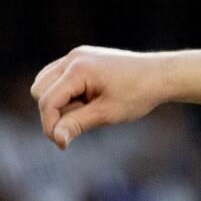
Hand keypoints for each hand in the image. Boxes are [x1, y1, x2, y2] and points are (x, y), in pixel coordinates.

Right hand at [31, 46, 170, 148]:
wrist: (160, 75)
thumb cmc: (138, 94)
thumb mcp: (107, 114)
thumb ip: (77, 124)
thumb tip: (56, 139)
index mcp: (78, 69)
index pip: (47, 100)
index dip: (50, 125)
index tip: (62, 145)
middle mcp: (72, 57)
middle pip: (40, 90)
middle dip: (53, 112)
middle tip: (81, 122)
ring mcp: (76, 55)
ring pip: (45, 82)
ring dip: (57, 102)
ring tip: (86, 110)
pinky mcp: (81, 58)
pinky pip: (58, 77)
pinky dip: (65, 93)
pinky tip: (86, 101)